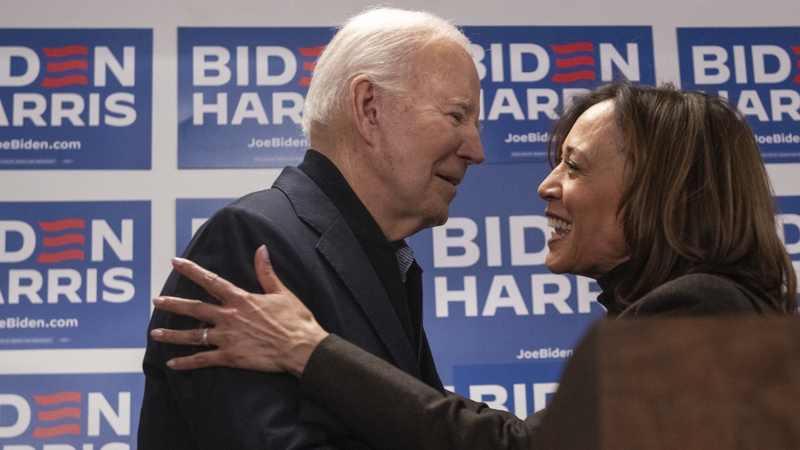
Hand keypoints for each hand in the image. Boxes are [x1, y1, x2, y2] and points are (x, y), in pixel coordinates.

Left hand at [150, 245, 328, 376]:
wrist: (301, 347)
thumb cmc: (295, 320)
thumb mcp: (282, 292)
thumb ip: (266, 272)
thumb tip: (261, 249)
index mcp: (241, 299)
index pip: (211, 281)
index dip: (192, 270)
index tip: (175, 262)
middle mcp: (229, 317)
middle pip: (195, 309)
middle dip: (173, 304)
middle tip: (156, 301)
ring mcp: (228, 338)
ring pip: (194, 335)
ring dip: (173, 334)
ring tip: (155, 333)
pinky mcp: (231, 357)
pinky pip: (204, 360)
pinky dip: (187, 362)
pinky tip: (172, 363)